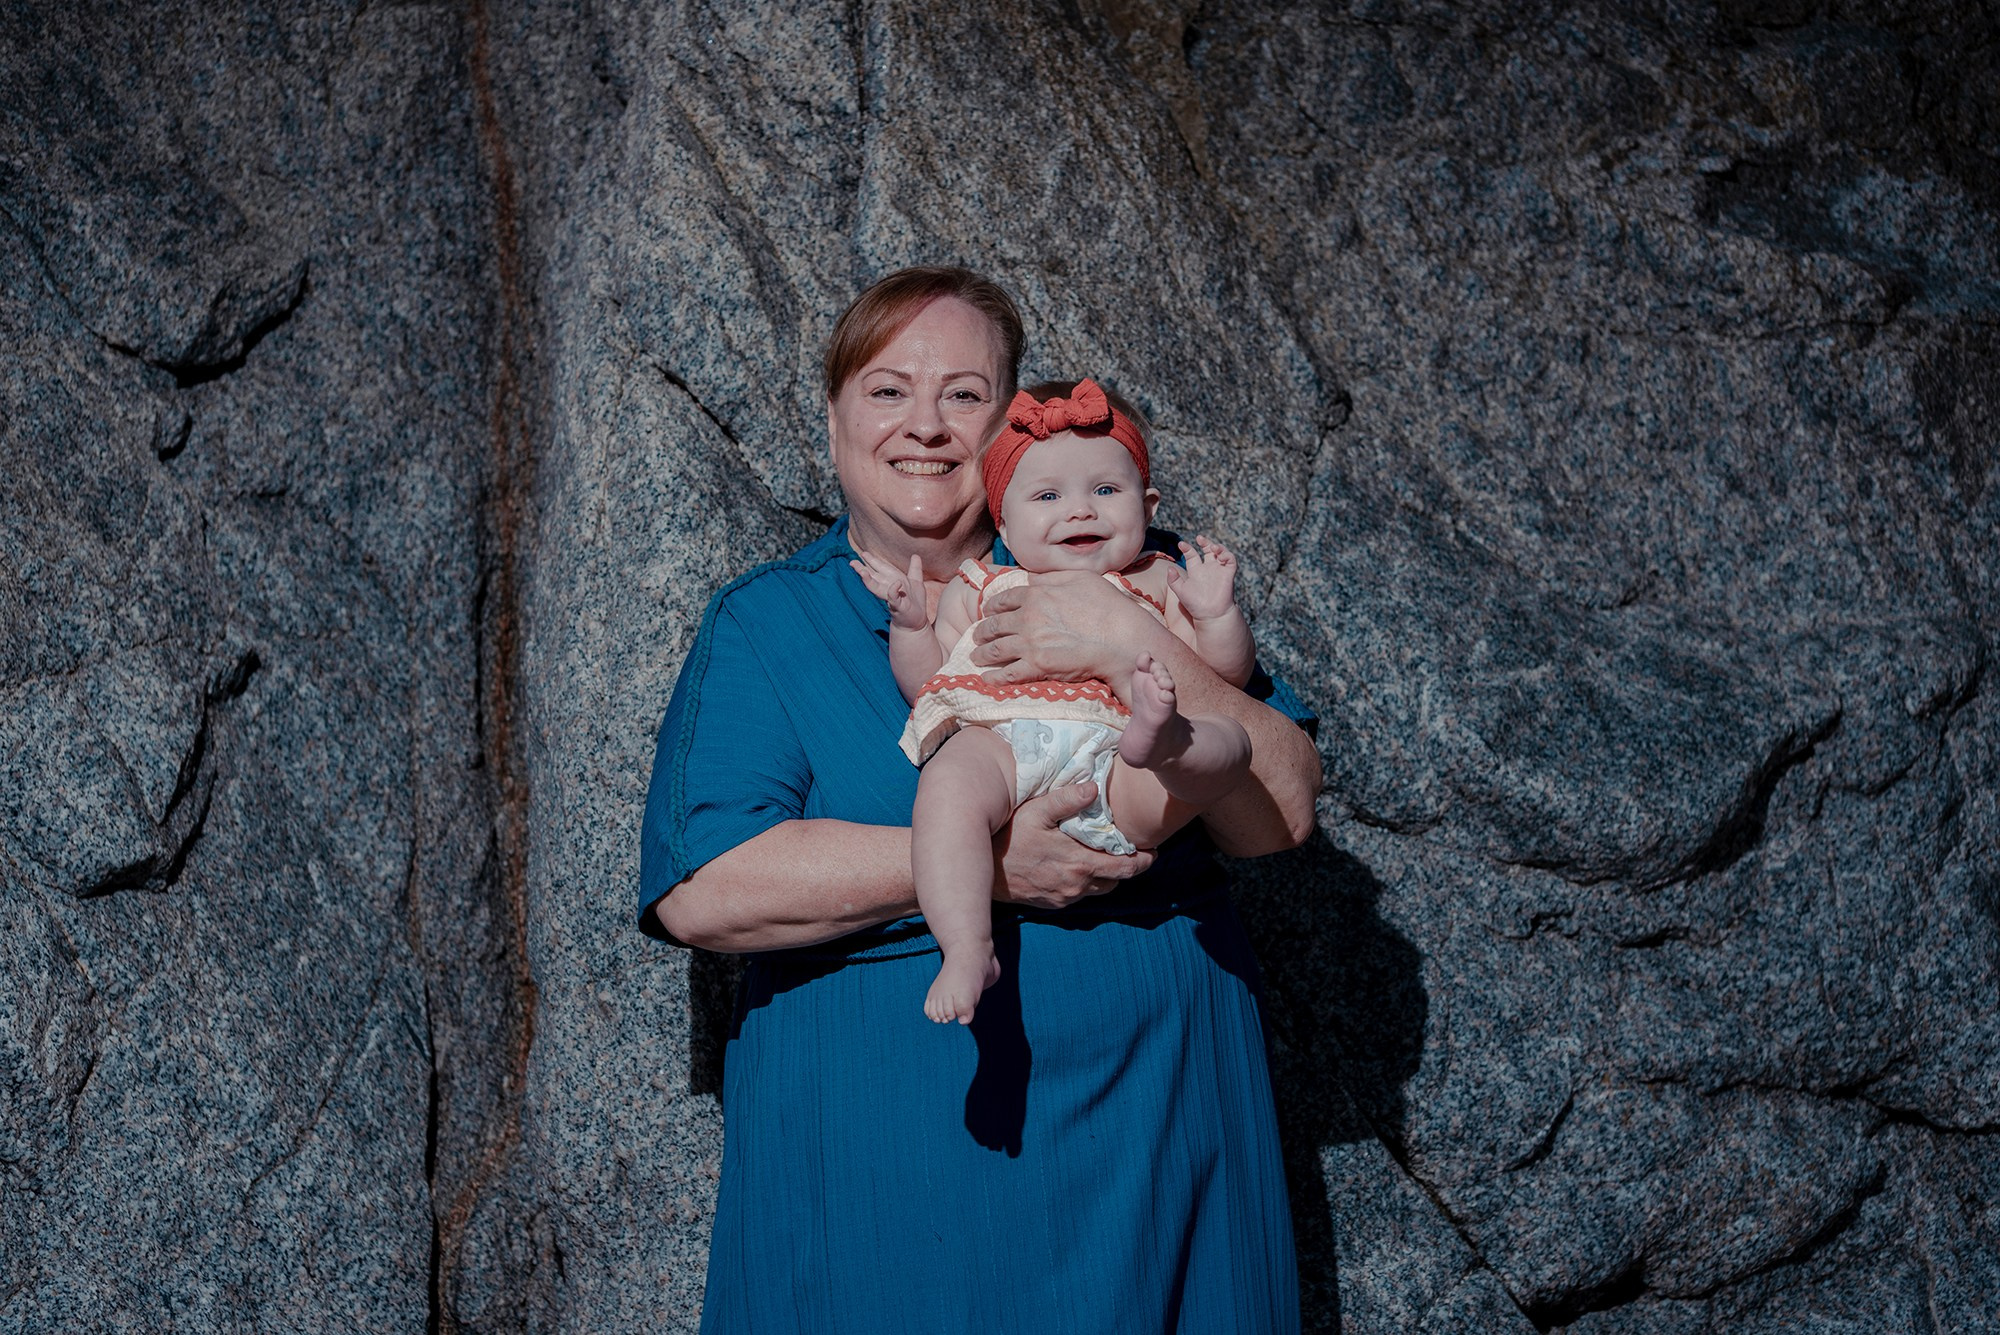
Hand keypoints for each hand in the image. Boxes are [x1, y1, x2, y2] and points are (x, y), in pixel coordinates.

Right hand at [849, 551, 929, 630]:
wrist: (916, 623)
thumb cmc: (914, 604)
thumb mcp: (916, 583)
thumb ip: (915, 569)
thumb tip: (915, 555)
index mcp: (891, 582)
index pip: (880, 570)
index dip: (872, 562)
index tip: (863, 553)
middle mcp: (889, 590)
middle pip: (874, 578)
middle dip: (863, 570)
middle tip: (852, 562)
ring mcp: (893, 598)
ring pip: (878, 588)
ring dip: (869, 580)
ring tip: (861, 572)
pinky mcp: (899, 607)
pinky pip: (894, 598)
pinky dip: (894, 591)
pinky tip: (895, 584)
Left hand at [970, 571, 1164, 692]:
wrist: (1120, 637)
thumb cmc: (1107, 605)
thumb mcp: (1080, 578)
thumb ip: (1051, 577)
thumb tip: (1032, 578)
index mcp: (1037, 594)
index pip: (1005, 599)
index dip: (992, 606)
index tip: (987, 611)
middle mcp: (1028, 617)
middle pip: (994, 624)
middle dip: (982, 631)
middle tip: (976, 636)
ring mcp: (1030, 643)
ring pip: (995, 649)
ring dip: (982, 653)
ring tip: (976, 657)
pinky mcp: (1037, 666)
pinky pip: (1008, 673)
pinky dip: (994, 677)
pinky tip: (986, 679)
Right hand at [991, 782, 1154, 908]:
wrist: (983, 872)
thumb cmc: (1009, 838)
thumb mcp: (1035, 811)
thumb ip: (1066, 800)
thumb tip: (1094, 789)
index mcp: (1079, 863)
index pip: (1125, 868)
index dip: (1143, 860)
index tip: (1152, 850)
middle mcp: (1077, 885)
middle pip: (1116, 881)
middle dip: (1128, 868)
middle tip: (1134, 852)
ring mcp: (1065, 898)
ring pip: (1099, 890)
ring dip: (1107, 876)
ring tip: (1107, 857)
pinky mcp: (1053, 904)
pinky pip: (1080, 896)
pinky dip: (1087, 882)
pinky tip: (1080, 867)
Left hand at [1166, 535, 1238, 619]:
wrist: (1211, 614)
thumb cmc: (1195, 605)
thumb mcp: (1180, 591)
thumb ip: (1173, 580)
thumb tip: (1169, 568)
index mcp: (1196, 571)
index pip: (1192, 555)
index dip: (1187, 548)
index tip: (1181, 544)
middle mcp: (1208, 569)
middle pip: (1208, 550)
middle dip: (1205, 542)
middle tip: (1199, 538)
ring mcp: (1219, 570)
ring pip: (1220, 552)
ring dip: (1217, 546)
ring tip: (1212, 546)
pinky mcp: (1228, 573)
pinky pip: (1231, 560)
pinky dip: (1227, 554)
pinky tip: (1220, 555)